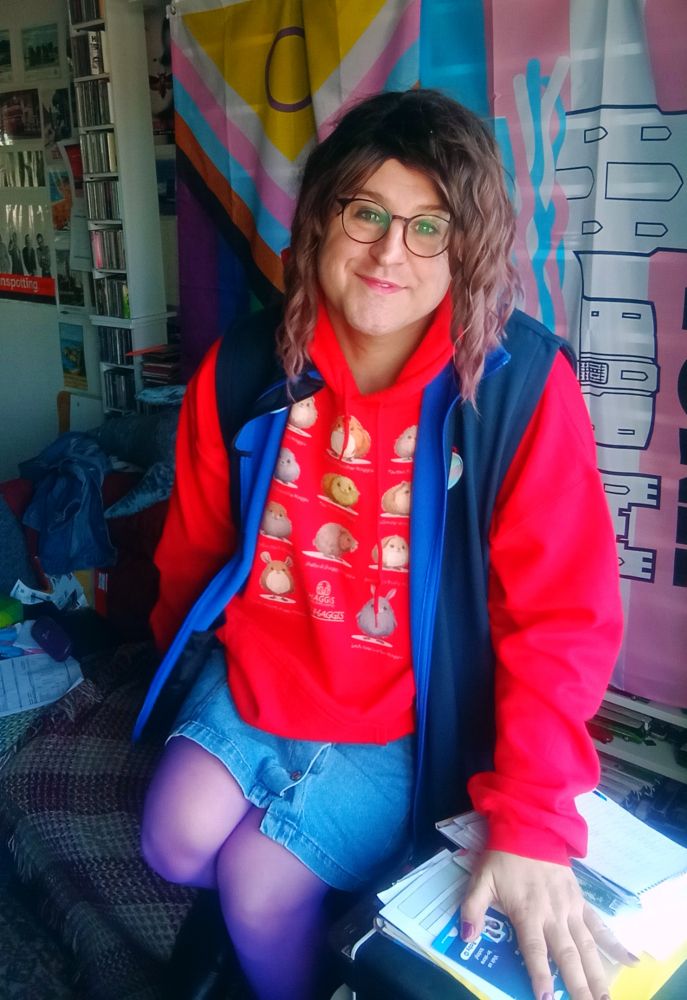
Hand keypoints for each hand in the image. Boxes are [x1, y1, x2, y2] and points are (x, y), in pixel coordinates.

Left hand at [459, 850, 637, 999]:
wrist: (529, 827)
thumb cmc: (503, 858)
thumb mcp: (480, 880)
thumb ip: (472, 908)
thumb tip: (467, 936)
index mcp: (527, 912)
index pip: (535, 950)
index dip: (540, 975)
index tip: (547, 999)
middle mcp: (553, 914)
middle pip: (567, 956)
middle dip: (578, 985)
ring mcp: (570, 908)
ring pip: (586, 947)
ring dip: (597, 974)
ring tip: (606, 999)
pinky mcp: (581, 900)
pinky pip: (599, 925)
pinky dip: (614, 943)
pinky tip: (630, 960)